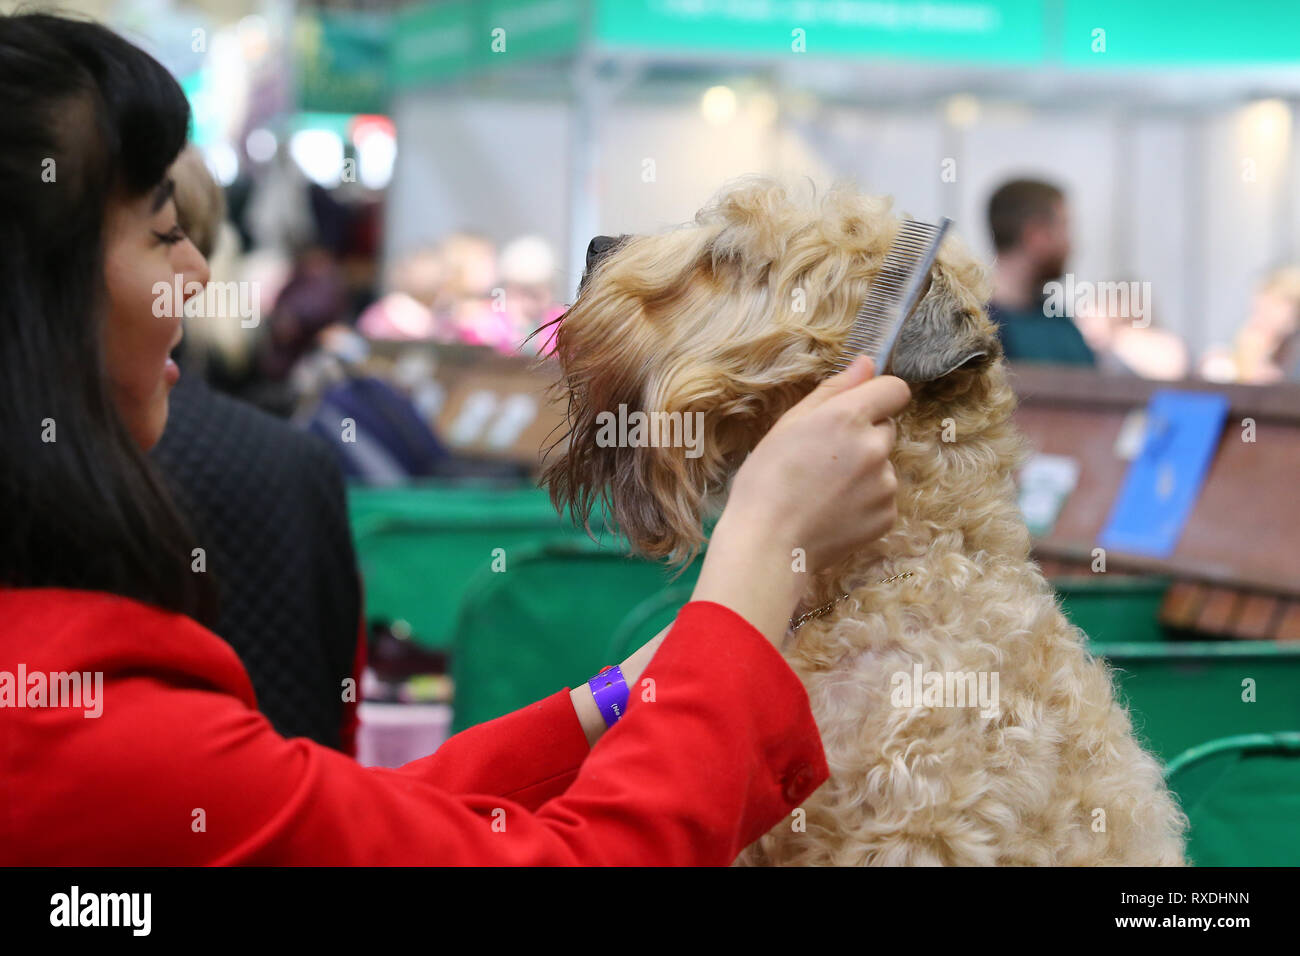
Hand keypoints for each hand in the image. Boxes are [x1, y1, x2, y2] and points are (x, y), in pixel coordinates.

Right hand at [690, 356, 910, 643]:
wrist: (768, 544)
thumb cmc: (766, 481)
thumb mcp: (788, 425)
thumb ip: (833, 390)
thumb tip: (867, 364)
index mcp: (848, 417)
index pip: (895, 390)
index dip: (877, 397)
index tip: (858, 411)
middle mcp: (875, 447)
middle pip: (886, 429)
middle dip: (863, 438)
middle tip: (824, 460)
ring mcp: (885, 484)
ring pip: (882, 466)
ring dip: (863, 472)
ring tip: (824, 492)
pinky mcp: (887, 516)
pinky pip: (882, 498)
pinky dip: (864, 503)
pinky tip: (833, 512)